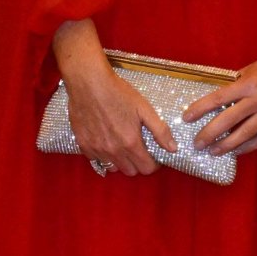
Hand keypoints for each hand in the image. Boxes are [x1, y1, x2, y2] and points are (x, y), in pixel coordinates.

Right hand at [53, 18, 176, 177]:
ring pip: (113, 168)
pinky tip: (106, 142)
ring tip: (122, 146)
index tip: (153, 156)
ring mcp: (97, 149)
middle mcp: (113, 151)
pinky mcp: (83, 145)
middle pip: (130, 172)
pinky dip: (103, 156)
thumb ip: (160, 131)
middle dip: (138, 163)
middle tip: (138, 149)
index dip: (153, 164)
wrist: (89, 83)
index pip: (146, 169)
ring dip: (120, 162)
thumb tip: (173, 149)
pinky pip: (96, 160)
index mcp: (130, 142)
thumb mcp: (144, 108)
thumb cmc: (118, 93)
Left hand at [184, 44, 256, 154]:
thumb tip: (216, 102)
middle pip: (228, 121)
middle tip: (197, 144)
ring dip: (226, 146)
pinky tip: (237, 151)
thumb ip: (234, 86)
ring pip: (245, 134)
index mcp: (247, 84)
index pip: (218, 98)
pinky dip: (248, 147)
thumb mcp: (249, 70)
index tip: (186, 118)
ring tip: (213, 151)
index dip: (200, 109)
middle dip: (209, 134)